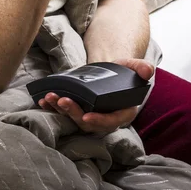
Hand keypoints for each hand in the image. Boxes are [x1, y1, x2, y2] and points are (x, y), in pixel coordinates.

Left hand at [38, 58, 154, 134]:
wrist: (113, 71)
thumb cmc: (125, 72)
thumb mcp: (135, 67)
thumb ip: (142, 68)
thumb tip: (148, 71)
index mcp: (122, 113)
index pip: (111, 122)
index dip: (99, 121)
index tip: (86, 117)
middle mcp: (104, 118)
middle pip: (88, 122)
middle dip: (73, 113)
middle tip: (62, 101)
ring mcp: (90, 114)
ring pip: (73, 118)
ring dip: (60, 110)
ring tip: (49, 98)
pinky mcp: (77, 108)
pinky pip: (64, 112)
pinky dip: (52, 108)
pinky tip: (42, 100)